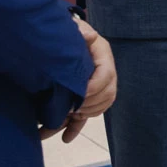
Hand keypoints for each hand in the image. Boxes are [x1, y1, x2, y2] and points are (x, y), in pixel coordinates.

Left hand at [54, 17, 116, 142]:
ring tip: (64, 117)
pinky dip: (75, 128)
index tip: (79, 93)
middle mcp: (103, 72)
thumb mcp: (75, 28)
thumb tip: (89, 37)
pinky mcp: (84, 98)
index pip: (107, 75)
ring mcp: (95, 87)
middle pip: (107, 95)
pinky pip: (85, 116)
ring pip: (98, 108)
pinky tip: (65, 138)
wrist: (58, 38)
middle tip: (72, 108)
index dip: (94, 87)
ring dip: (83, 116)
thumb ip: (81, 31)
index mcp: (103, 55)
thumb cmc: (68, 32)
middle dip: (89, 104)